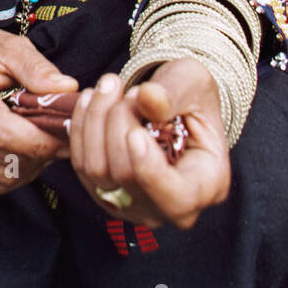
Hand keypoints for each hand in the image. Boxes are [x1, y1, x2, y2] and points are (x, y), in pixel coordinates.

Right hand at [0, 25, 77, 194]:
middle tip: (60, 140)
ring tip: (40, 143)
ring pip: (0, 177)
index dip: (40, 140)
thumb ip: (38, 69)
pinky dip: (13, 174)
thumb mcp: (11, 47)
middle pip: (2, 157)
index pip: (2, 131)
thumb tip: (67, 89)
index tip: (66, 136)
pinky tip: (21, 153)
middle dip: (40, 154)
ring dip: (29, 166)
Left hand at [69, 59, 229, 227]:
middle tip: (131, 88)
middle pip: (127, 177)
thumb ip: (173, 92)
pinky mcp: (103, 192)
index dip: (150, 171)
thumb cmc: (191, 97)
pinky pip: (81, 164)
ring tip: (112, 87)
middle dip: (120, 122)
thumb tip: (148, 99)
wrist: (172, 105)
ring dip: (96, 120)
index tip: (135, 134)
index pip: (176, 198)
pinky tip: (91, 99)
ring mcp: (132, 204)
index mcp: (206, 184)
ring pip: (97, 171)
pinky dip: (81, 127)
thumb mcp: (192, 82)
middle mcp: (168, 205)